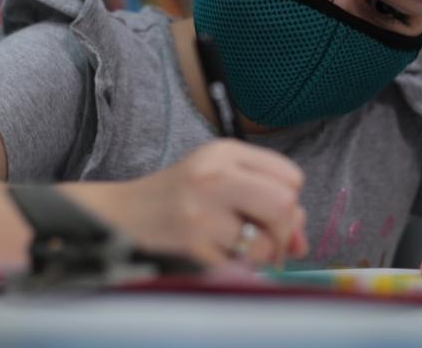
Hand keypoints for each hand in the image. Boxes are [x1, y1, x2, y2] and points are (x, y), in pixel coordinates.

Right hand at [73, 140, 308, 266]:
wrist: (121, 216)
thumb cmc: (179, 198)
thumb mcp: (221, 180)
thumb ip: (265, 199)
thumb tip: (300, 240)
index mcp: (224, 152)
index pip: (290, 175)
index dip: (291, 200)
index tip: (275, 215)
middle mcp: (213, 176)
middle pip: (283, 204)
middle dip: (284, 230)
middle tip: (268, 240)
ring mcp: (201, 214)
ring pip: (265, 244)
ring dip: (261, 257)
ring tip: (240, 251)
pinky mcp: (191, 248)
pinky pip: (240, 268)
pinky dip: (239, 270)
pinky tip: (220, 259)